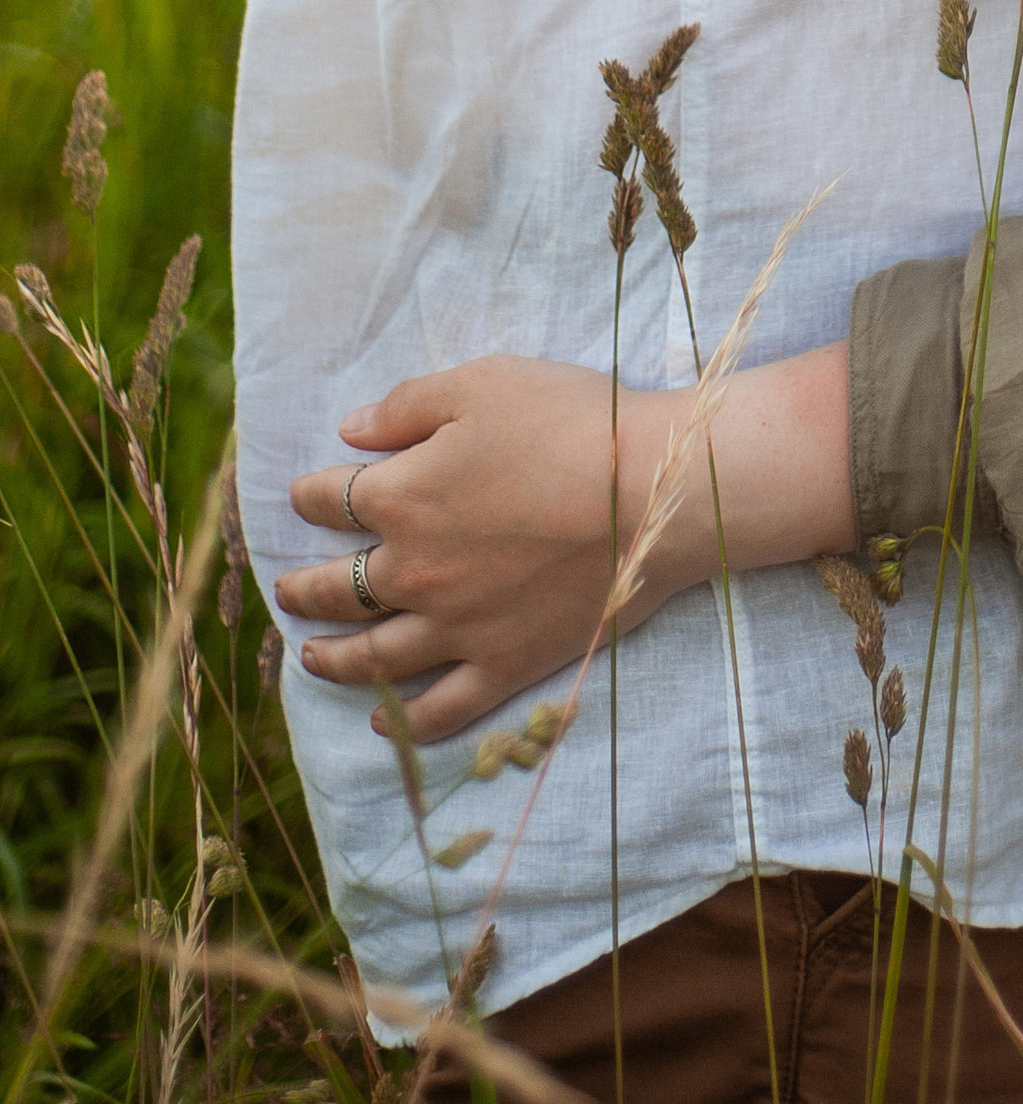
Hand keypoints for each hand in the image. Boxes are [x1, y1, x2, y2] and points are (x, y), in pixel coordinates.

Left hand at [277, 359, 687, 743]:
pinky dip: (405, 719)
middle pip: (336, 589)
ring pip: (373, 657)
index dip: (310, 496)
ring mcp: (457, 628)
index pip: (330, 500)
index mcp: (401, 497)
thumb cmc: (570, 422)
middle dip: (304, 588)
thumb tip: (349, 432)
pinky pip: (441, 708)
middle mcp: (413, 572)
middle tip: (287, 590)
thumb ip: (408, 406)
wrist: (653, 492)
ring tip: (311, 656)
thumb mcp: (483, 384)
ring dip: (332, 658)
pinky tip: (382, 718)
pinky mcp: (504, 665)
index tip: (303, 496)